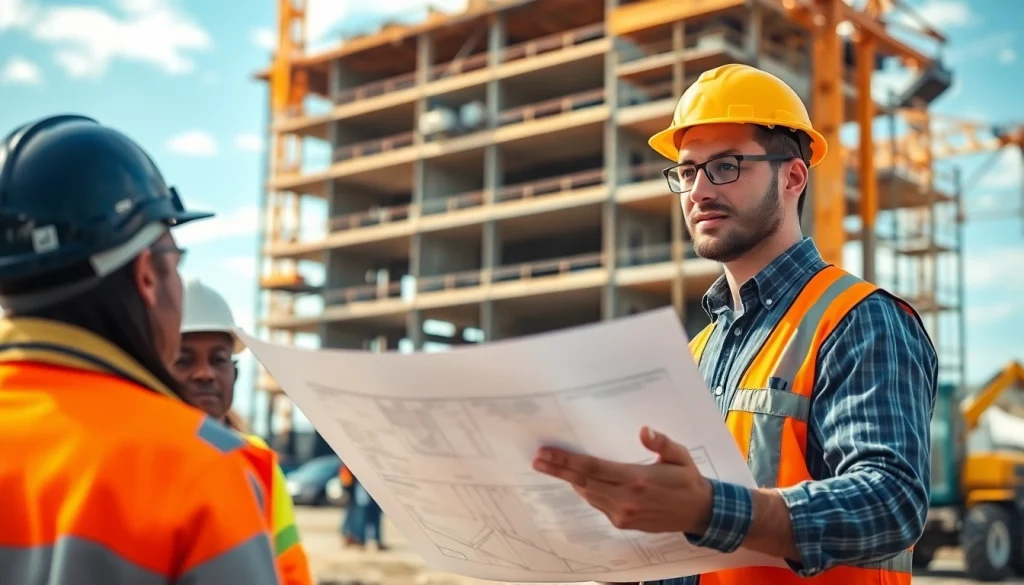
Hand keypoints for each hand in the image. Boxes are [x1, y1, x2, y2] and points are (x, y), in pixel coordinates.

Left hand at [532, 426, 713, 533]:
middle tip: (538, 459)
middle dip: (559, 470)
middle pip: (583, 482)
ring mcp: (623, 513)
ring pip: (588, 494)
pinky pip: (598, 504)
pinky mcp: (623, 523)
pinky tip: (577, 482)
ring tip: (551, 467)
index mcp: (637, 479)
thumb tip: (644, 430)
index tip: (547, 453)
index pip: (593, 468)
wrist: (699, 513)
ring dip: (569, 480)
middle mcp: (626, 499)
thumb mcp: (680, 456)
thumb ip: (661, 443)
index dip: (567, 461)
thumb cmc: (687, 480)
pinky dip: (586, 492)